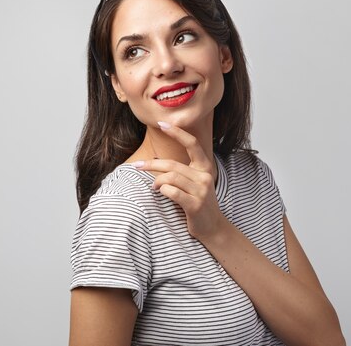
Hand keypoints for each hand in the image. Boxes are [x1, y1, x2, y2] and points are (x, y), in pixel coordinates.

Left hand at [133, 122, 225, 241]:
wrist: (213, 227)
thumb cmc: (197, 201)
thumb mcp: (194, 182)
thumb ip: (180, 170)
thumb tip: (154, 160)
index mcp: (205, 167)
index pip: (192, 144)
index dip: (177, 133)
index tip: (162, 124)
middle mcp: (206, 176)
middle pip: (173, 164)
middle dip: (151, 164)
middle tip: (137, 166)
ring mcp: (202, 191)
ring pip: (171, 177)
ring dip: (157, 182)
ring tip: (154, 187)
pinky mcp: (196, 205)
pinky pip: (172, 192)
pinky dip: (163, 191)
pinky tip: (162, 193)